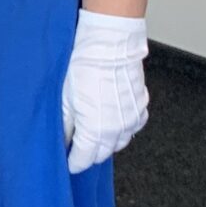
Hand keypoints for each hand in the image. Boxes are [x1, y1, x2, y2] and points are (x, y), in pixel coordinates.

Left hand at [62, 10, 149, 173]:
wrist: (110, 44)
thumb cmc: (84, 67)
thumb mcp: (65, 98)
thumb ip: (65, 125)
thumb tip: (63, 140)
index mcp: (95, 131)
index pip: (84, 159)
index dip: (74, 162)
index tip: (68, 162)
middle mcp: (117, 130)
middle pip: (102, 154)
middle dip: (89, 153)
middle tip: (78, 145)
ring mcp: (132, 119)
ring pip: (119, 142)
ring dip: (106, 141)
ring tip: (94, 132)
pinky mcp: (141, 106)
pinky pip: (133, 127)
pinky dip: (123, 128)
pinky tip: (113, 120)